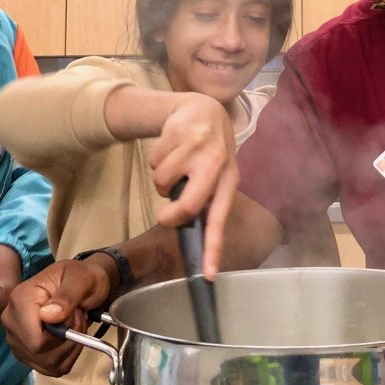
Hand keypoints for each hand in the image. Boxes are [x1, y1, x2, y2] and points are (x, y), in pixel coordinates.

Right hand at [1, 260, 110, 376]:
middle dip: (67, 340)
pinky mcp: (25, 351)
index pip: (36, 341)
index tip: (74, 315)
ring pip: (47, 364)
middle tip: (77, 317)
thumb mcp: (82, 279)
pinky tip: (68, 335)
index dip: (62, 335)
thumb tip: (48, 316)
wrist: (83, 282)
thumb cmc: (82, 278)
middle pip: (40, 354)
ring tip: (73, 323)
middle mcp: (12, 320)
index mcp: (21, 299)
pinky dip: (65, 355)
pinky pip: (49, 368)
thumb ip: (67, 296)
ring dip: (68, 347)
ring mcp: (16, 338)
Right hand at [148, 96, 238, 279]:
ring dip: (162, 181)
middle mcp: (217, 163)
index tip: (208, 277)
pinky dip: (156, 160)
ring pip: (162, 183)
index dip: (214, 249)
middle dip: (170, 216)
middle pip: (187, 206)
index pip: (220, 219)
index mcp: (229, 179)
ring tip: (174, 167)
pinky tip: (171, 149)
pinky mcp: (180, 132)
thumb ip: (207, 198)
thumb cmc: (209, 150)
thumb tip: (193, 234)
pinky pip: (154, 162)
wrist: (203, 108)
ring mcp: (198, 146)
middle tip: (165, 214)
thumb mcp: (217, 172)